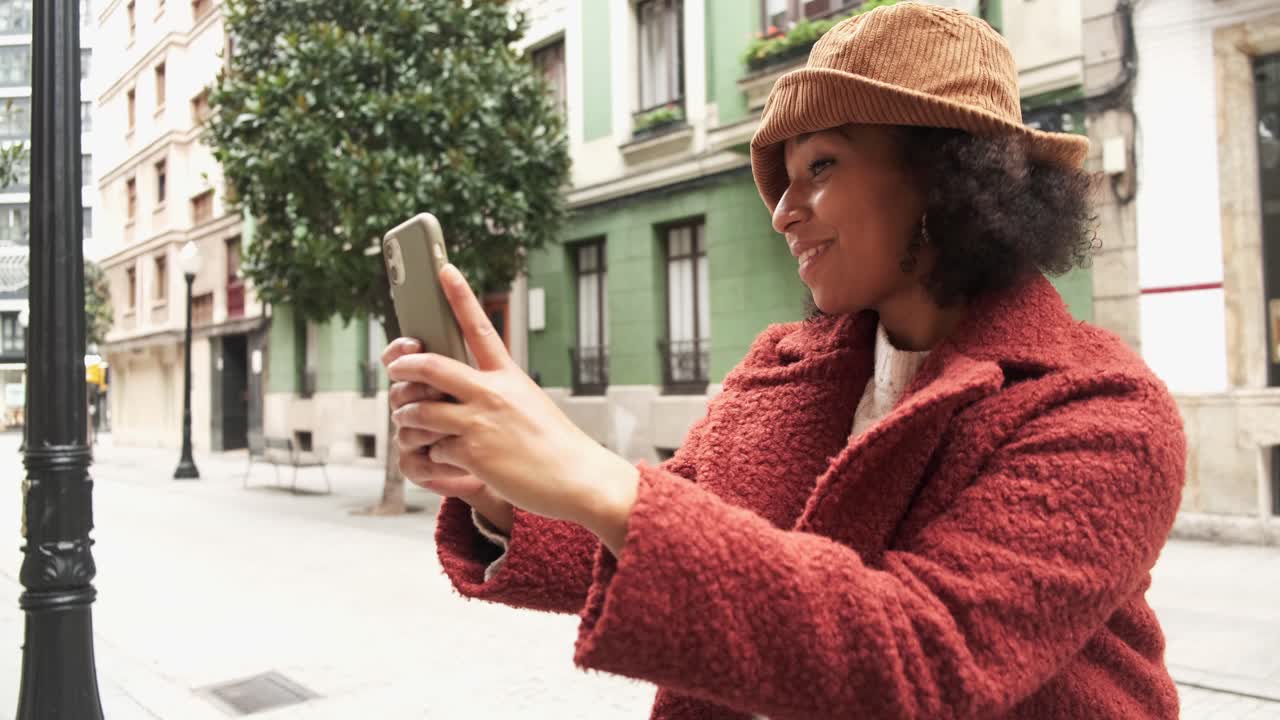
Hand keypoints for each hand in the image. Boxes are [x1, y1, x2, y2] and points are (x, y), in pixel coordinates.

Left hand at [386, 265, 637, 549]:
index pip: (479, 327)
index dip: (459, 296)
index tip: (444, 270)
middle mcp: (492, 393)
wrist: (577, 477)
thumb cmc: (554, 445)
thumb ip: (495, 393)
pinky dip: (433, 457)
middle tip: (393, 370)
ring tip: (409, 422)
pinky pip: (434, 450)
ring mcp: (480, 423)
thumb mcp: (528, 404)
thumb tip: (458, 393)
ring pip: (421, 411)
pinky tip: (449, 462)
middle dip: (404, 366)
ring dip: (408, 418)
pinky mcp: (473, 454)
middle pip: (431, 367)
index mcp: (508, 376)